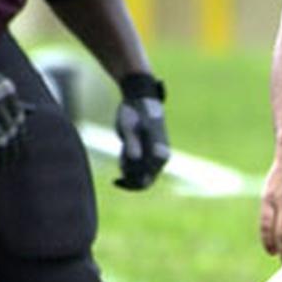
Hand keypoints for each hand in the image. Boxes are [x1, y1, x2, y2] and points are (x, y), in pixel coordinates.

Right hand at [0, 45, 24, 166]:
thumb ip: (8, 96)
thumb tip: (33, 110)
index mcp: (7, 90)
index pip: (20, 120)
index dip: (20, 138)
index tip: (20, 150)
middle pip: (13, 133)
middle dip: (13, 152)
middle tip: (11, 165)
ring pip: (1, 142)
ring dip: (0, 160)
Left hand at [114, 73, 169, 189]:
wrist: (140, 101)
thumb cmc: (134, 112)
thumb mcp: (129, 126)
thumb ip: (132, 142)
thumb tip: (135, 158)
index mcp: (160, 153)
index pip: (146, 179)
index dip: (130, 179)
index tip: (119, 167)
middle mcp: (161, 158)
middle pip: (143, 180)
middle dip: (128, 173)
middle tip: (121, 155)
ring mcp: (156, 157)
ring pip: (140, 176)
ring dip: (127, 169)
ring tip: (123, 150)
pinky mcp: (150, 155)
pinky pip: (139, 170)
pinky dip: (128, 167)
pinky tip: (123, 153)